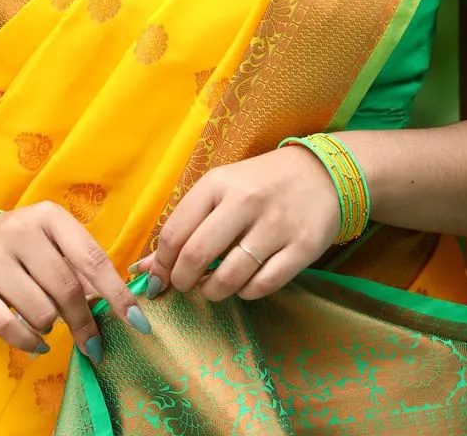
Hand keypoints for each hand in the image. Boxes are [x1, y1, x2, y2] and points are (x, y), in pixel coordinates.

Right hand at [0, 202, 151, 359]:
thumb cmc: (18, 244)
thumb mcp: (49, 240)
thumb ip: (78, 265)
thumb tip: (112, 304)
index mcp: (49, 217)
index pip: (91, 258)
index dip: (117, 293)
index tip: (137, 322)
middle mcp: (21, 233)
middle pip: (67, 289)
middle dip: (85, 322)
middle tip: (93, 343)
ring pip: (41, 311)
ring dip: (52, 326)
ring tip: (47, 321)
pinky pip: (9, 327)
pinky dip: (29, 342)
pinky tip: (36, 343)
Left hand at [133, 145, 340, 302]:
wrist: (321, 173)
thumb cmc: (260, 183)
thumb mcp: (221, 190)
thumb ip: (186, 225)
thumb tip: (144, 268)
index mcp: (218, 183)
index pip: (175, 233)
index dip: (161, 264)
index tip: (160, 277)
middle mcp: (245, 202)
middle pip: (197, 256)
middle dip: (183, 282)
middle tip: (186, 285)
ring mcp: (276, 225)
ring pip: (229, 278)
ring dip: (213, 292)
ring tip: (213, 286)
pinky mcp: (302, 248)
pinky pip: (262, 286)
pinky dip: (246, 292)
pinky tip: (244, 282)